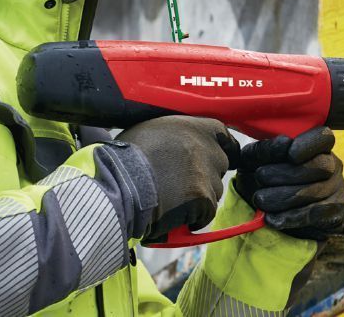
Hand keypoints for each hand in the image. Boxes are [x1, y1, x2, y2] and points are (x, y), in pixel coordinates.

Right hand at [116, 116, 238, 242]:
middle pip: (220, 163)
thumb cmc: (124, 157)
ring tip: (173, 199)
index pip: (222, 133)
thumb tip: (174, 145)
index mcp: (191, 126)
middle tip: (185, 182)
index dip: (223, 146)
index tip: (221, 154)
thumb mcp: (147, 130)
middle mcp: (204, 147)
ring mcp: (206, 173)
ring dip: (199, 197)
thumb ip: (171, 136)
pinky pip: (206, 212)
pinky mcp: (204, 198)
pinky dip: (194, 217)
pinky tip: (175, 214)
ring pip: (214, 190)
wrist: (120, 183)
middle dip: (207, 174)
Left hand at [234, 127, 343, 239]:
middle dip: (286, 173)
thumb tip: (284, 143)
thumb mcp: (255, 160)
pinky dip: (290, 217)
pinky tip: (272, 218)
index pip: (324, 137)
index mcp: (316, 145)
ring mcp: (337, 190)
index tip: (289, 154)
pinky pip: (316, 215)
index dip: (309, 145)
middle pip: (320, 166)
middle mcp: (332, 164)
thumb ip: (264, 150)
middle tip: (261, 177)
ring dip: (283, 197)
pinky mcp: (335, 214)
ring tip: (260, 199)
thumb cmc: (262, 175)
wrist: (267, 208)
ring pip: (316, 192)